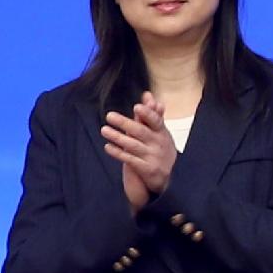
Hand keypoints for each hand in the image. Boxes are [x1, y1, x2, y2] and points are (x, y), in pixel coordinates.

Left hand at [100, 95, 178, 209]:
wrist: (168, 178)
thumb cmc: (160, 149)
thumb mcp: (160, 131)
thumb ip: (151, 113)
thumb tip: (147, 94)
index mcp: (162, 132)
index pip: (156, 121)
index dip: (147, 114)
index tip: (136, 107)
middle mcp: (159, 144)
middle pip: (141, 132)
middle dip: (125, 123)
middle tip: (109, 116)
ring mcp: (153, 157)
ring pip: (133, 146)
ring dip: (118, 137)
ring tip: (104, 130)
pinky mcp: (147, 170)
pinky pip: (130, 160)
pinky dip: (118, 153)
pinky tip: (107, 147)